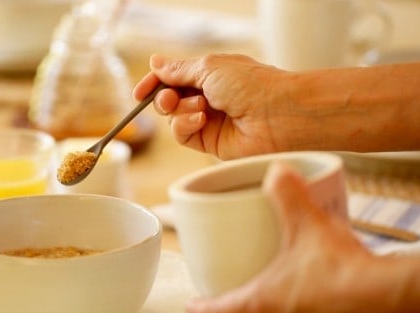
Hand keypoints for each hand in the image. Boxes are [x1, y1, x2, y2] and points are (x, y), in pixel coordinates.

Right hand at [133, 53, 293, 159]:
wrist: (279, 115)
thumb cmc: (252, 84)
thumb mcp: (209, 67)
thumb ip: (178, 69)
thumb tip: (155, 62)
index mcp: (210, 74)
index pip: (173, 78)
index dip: (155, 83)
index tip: (140, 92)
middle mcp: (208, 97)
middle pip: (169, 99)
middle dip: (164, 98)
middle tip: (170, 98)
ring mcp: (209, 120)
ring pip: (173, 118)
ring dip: (179, 111)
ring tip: (198, 107)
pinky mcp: (210, 142)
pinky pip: (183, 135)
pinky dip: (185, 126)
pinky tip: (201, 119)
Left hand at [184, 162, 408, 312]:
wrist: (389, 296)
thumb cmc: (343, 272)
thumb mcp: (308, 224)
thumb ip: (288, 195)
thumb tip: (276, 173)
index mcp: (265, 303)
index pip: (221, 312)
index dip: (203, 308)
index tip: (193, 306)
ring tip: (273, 299)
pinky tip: (311, 293)